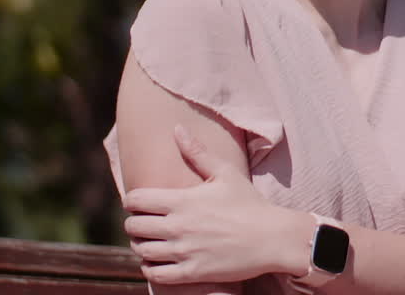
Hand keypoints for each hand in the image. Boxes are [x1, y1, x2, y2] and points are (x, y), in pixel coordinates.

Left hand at [123, 124, 308, 285]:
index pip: (137, 199)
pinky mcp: (193, 272)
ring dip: (140, 246)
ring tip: (148, 242)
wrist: (272, 238)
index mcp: (183, 200)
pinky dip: (150, 269)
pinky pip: (157, 275)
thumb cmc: (249, 204)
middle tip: (142, 222)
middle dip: (133, 223)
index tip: (137, 202)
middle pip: (133, 226)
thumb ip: (197, 152)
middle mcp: (179, 226)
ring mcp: (185, 251)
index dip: (131, 200)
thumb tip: (177, 129)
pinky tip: (155, 263)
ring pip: (142, 251)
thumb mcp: (225, 173)